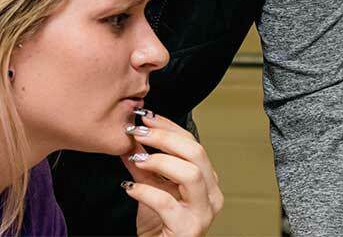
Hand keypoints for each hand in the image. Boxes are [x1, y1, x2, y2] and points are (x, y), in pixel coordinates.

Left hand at [123, 111, 222, 236]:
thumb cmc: (159, 225)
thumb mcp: (151, 188)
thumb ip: (143, 165)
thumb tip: (130, 138)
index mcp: (207, 180)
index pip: (193, 144)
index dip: (169, 127)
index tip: (146, 117)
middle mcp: (211, 194)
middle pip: (196, 153)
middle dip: (164, 138)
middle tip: (138, 132)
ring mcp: (203, 212)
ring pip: (191, 174)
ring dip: (160, 161)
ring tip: (137, 159)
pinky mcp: (188, 229)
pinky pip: (168, 203)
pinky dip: (146, 192)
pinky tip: (130, 189)